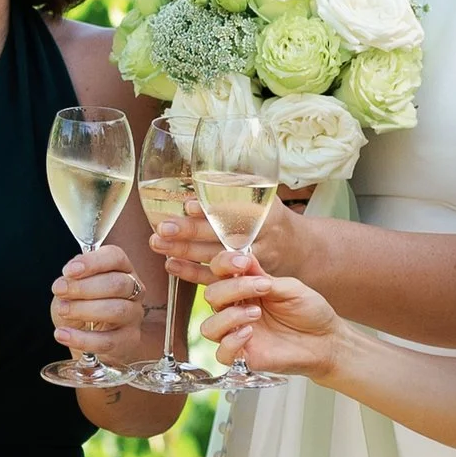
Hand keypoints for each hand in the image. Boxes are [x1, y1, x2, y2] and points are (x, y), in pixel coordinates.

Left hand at [52, 242, 153, 363]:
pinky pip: (107, 341)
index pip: (115, 257)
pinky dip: (81, 339)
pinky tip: (62, 334)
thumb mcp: (72, 288)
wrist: (87, 338)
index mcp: (122, 269)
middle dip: (84, 287)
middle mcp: (134, 290)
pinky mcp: (129, 341)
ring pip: (116, 310)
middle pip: (117, 284)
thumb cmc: (82, 306)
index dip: (92, 262)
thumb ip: (70, 281)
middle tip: (59, 290)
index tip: (68, 271)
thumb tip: (66, 281)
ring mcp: (134, 316)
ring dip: (84, 310)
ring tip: (63, 311)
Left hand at [147, 197, 302, 284]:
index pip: (239, 212)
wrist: (298, 249)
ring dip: (185, 253)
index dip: (213, 210)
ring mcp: (254, 263)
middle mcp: (262, 240)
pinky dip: (193, 274)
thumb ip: (238, 185)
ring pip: (216, 260)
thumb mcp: (264, 195)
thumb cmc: (271, 216)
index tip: (189, 206)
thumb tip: (201, 176)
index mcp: (268, 214)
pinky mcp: (245, 280)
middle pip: (222, 237)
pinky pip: (218, 279)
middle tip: (163, 228)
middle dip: (191, 232)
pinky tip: (171, 264)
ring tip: (157, 244)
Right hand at [202, 257, 344, 381]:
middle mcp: (236, 310)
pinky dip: (231, 342)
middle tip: (263, 288)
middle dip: (234, 288)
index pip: (219, 272)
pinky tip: (249, 333)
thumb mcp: (291, 288)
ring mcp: (237, 334)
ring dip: (229, 316)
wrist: (326, 341)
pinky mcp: (244, 357)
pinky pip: (221, 354)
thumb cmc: (309, 312)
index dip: (224, 264)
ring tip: (256, 313)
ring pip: (209, 327)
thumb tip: (244, 258)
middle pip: (211, 296)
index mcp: (244, 289)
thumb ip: (265, 277)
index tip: (243, 262)